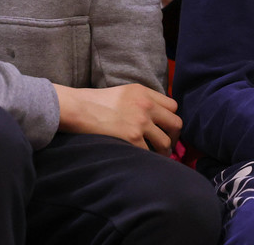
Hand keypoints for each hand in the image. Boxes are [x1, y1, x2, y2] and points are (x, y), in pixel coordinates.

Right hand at [53, 83, 181, 153]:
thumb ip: (140, 100)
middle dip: (175, 137)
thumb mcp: (123, 92)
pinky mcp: (132, 138)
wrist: (77, 108)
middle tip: (169, 145)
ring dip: (165, 152)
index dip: (171, 119)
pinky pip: (150, 153)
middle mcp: (146, 105)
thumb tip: (153, 117)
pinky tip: (145, 161)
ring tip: (159, 157)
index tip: (167, 128)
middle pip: (176, 123)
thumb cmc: (94, 102)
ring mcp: (140, 122)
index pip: (173, 105)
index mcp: (144, 92)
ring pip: (166, 142)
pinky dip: (149, 159)